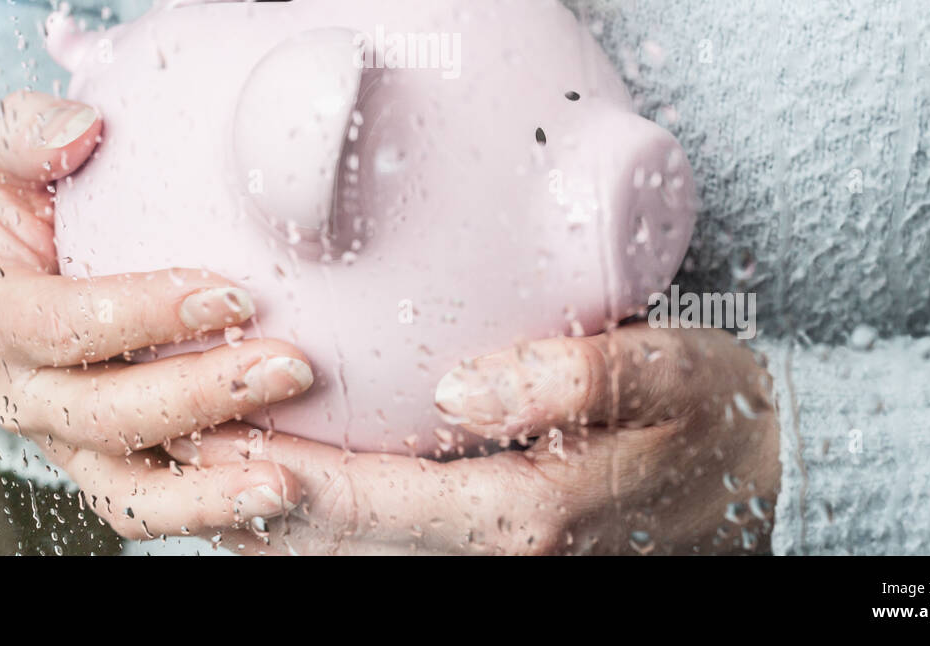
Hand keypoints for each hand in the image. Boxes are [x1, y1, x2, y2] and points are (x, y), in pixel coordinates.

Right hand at [0, 89, 311, 539]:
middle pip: (104, 415)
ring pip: (128, 489)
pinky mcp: (113, 472)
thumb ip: (27, 130)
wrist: (42, 259)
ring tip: (289, 474)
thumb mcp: (13, 155)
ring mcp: (70, 442)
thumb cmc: (36, 200)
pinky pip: (157, 510)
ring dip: (210, 485)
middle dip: (197, 394)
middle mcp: (27, 392)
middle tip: (289, 366)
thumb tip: (80, 125)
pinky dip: (212, 513)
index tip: (231, 291)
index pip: (62, 326)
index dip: (142, 315)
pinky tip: (281, 490)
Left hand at [168, 324, 778, 553]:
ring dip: (270, 514)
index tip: (207, 434)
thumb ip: (577, 378)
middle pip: (341, 542)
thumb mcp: (672, 376)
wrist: (763, 473)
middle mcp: (494, 549)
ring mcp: (490, 553)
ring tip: (193, 460)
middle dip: (248, 500)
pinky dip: (321, 515)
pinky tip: (281, 474)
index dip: (283, 475)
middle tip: (165, 444)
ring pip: (353, 552)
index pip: (374, 503)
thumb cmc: (712, 412)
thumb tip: (465, 391)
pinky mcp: (493, 538)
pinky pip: (387, 539)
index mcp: (524, 513)